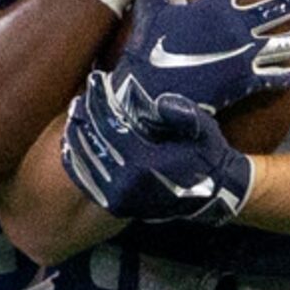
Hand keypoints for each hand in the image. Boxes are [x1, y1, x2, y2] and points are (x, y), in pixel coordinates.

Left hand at [60, 73, 253, 225]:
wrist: (213, 195)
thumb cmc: (208, 158)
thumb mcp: (204, 132)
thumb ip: (185, 116)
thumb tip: (162, 102)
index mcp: (143, 166)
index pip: (111, 129)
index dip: (101, 104)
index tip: (94, 84)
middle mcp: (125, 186)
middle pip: (95, 145)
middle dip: (86, 120)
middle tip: (79, 101)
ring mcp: (119, 199)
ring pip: (88, 163)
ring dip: (80, 139)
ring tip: (76, 117)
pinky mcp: (117, 205)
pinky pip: (91, 179)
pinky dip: (82, 160)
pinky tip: (77, 144)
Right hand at [112, 0, 289, 113]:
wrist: (156, 94)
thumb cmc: (151, 51)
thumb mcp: (150, 10)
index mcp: (215, 4)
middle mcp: (238, 25)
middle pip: (274, 8)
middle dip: (289, 1)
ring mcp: (246, 53)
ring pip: (284, 42)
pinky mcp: (247, 80)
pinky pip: (276, 77)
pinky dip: (288, 76)